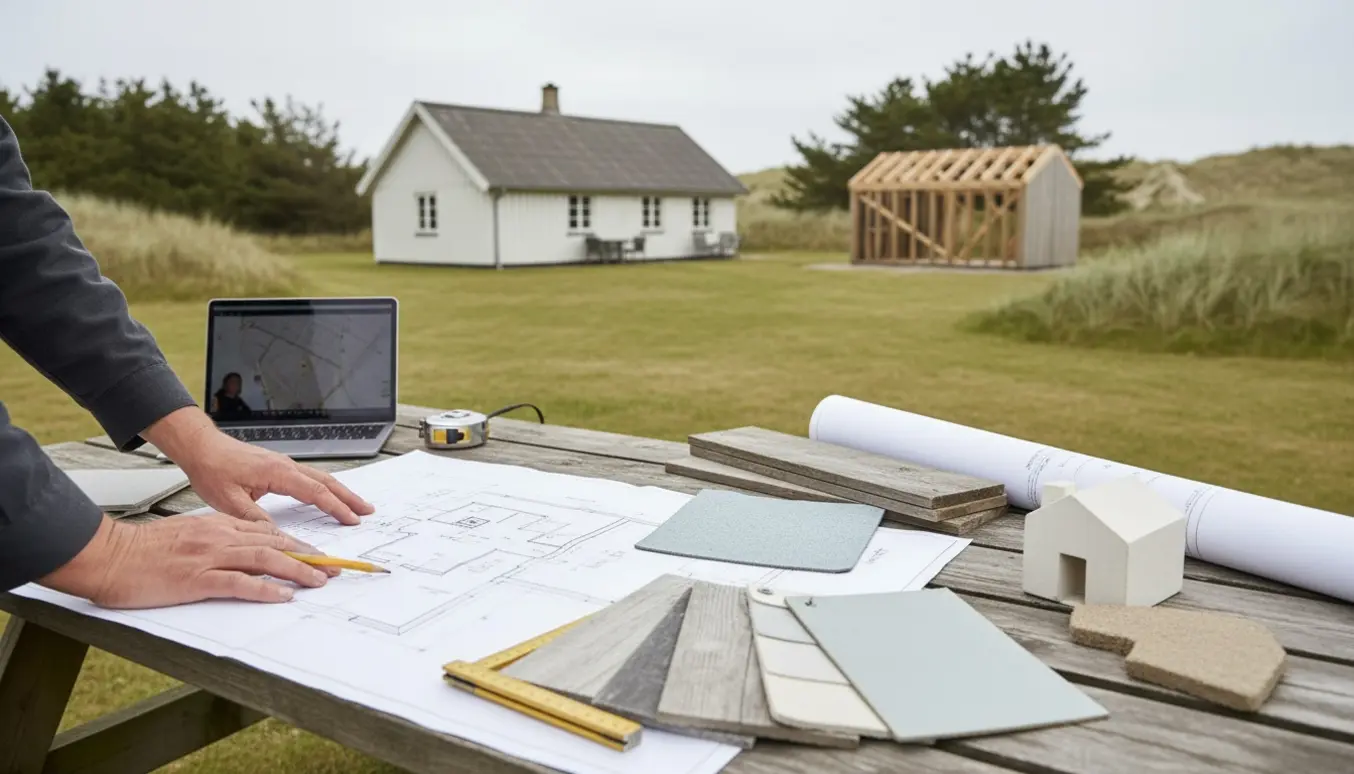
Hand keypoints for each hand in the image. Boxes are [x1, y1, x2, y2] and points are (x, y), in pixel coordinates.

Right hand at [39, 513, 334, 608]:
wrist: (109, 556)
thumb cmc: (141, 552)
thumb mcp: (185, 537)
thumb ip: (214, 541)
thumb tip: (239, 552)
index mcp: (216, 526)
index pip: (267, 531)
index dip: (296, 543)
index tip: (317, 553)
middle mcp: (218, 537)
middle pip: (274, 542)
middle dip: (308, 555)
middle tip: (332, 567)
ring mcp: (208, 557)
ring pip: (265, 559)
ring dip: (297, 570)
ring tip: (319, 580)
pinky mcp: (196, 579)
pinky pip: (239, 583)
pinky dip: (265, 589)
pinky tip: (284, 595)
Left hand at [143, 407, 373, 524]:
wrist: (201, 447)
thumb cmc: (212, 469)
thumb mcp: (229, 502)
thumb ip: (255, 521)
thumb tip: (277, 538)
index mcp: (277, 473)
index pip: (315, 492)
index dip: (336, 507)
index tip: (351, 520)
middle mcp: (285, 465)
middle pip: (326, 482)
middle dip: (349, 497)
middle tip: (367, 511)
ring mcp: (283, 464)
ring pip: (320, 478)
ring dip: (340, 491)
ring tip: (355, 505)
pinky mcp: (278, 466)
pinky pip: (309, 477)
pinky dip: (324, 487)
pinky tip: (327, 494)